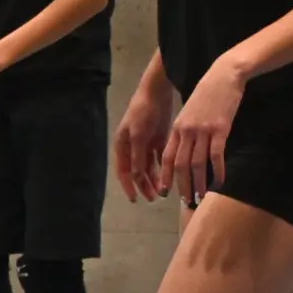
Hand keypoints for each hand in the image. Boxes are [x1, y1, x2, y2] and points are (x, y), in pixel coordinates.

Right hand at [113, 79, 175, 203]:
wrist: (156, 93)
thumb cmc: (143, 112)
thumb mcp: (139, 135)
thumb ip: (137, 156)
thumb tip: (137, 177)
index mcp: (122, 146)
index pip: (124, 172)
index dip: (128, 186)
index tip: (135, 200)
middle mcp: (132, 148)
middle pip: (137, 172)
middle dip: (144, 186)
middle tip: (153, 199)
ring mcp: (145, 144)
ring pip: (149, 167)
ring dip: (154, 179)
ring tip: (162, 192)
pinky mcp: (158, 140)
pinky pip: (159, 159)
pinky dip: (163, 169)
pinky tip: (169, 177)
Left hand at [160, 61, 244, 206]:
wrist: (223, 76)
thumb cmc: (207, 95)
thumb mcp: (189, 113)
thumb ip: (185, 131)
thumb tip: (184, 150)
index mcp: (176, 128)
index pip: (166, 157)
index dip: (165, 176)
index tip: (165, 192)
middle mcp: (186, 132)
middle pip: (180, 164)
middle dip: (181, 185)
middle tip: (185, 202)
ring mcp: (202, 131)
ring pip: (197, 163)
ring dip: (198, 183)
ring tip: (200, 197)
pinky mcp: (219, 129)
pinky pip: (216, 155)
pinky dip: (218, 170)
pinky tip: (220, 181)